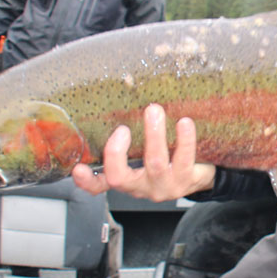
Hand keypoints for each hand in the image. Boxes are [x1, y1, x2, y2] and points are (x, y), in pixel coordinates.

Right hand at [72, 104, 215, 200]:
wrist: (198, 175)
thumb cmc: (165, 159)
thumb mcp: (141, 153)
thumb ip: (127, 137)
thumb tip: (121, 90)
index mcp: (125, 179)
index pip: (98, 186)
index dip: (86, 180)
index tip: (79, 168)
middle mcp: (140, 186)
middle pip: (120, 177)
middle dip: (117, 152)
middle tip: (123, 129)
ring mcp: (163, 186)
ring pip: (155, 163)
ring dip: (153, 136)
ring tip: (154, 111)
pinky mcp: (185, 180)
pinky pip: (184, 159)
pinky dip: (184, 139)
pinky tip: (184, 122)